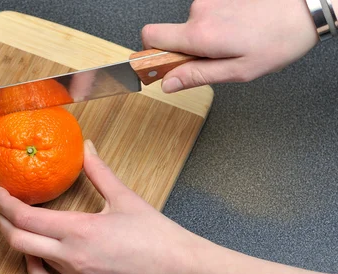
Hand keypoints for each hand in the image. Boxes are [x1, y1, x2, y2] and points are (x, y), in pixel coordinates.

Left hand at [0, 140, 205, 273]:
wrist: (182, 273)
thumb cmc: (157, 236)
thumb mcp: (125, 198)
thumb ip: (99, 171)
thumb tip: (86, 148)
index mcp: (79, 230)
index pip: (25, 216)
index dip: (3, 203)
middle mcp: (71, 258)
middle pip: (18, 240)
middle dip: (2, 221)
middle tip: (1, 208)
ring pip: (30, 263)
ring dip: (18, 244)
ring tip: (18, 229)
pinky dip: (35, 272)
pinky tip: (36, 260)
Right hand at [141, 0, 318, 92]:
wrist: (306, 9)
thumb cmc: (278, 40)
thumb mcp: (237, 71)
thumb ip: (197, 76)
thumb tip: (168, 83)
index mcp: (199, 35)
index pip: (150, 37)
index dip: (149, 52)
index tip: (160, 65)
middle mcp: (200, 12)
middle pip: (173, 35)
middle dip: (187, 50)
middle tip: (216, 59)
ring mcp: (210, 0)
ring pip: (193, 26)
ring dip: (207, 38)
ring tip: (236, 43)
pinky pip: (207, 15)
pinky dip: (218, 25)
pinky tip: (241, 30)